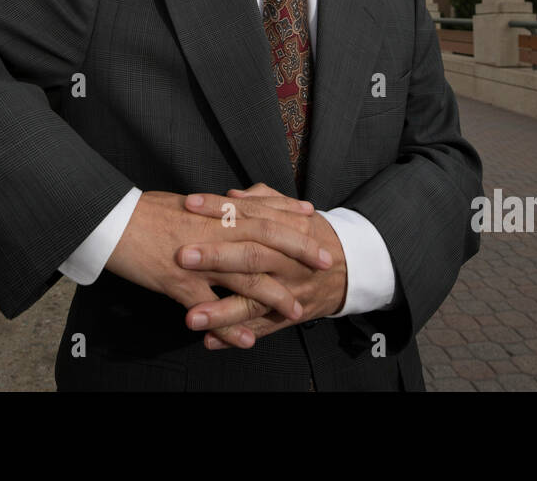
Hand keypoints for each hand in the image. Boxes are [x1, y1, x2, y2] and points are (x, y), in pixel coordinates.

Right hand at [103, 190, 331, 347]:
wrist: (110, 221)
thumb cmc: (145, 212)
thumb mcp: (186, 205)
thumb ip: (214, 210)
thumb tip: (230, 205)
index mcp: (216, 212)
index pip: (262, 211)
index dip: (290, 216)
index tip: (313, 217)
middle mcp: (214, 232)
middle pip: (265, 240)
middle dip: (299, 251)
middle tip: (327, 261)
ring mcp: (199, 258)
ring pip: (245, 277)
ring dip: (273, 295)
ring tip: (296, 310)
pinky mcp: (178, 282)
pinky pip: (211, 309)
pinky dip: (231, 327)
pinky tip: (248, 341)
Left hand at [180, 183, 347, 349]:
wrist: (353, 267)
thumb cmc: (314, 235)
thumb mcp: (294, 212)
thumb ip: (263, 200)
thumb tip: (231, 196)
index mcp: (289, 226)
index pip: (249, 215)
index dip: (218, 209)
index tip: (189, 205)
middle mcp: (289, 259)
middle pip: (252, 256)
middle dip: (217, 257)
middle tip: (182, 256)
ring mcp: (291, 290)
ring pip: (255, 300)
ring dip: (222, 311)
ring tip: (191, 316)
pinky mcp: (291, 315)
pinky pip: (262, 328)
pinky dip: (235, 336)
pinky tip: (209, 341)